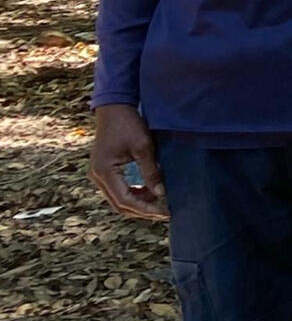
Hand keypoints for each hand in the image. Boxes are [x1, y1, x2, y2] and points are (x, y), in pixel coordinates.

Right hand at [90, 104, 168, 221]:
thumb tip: (161, 194)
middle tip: (164, 213)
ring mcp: (98, 173)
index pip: (125, 200)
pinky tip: (149, 192)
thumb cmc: (128, 124)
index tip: (166, 212)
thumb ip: (151, 172)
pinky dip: (132, 194)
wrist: (114, 108)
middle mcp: (96, 175)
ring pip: (117, 199)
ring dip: (138, 203)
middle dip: (142, 211)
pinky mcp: (103, 170)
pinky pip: (117, 190)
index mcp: (104, 171)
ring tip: (160, 202)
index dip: (146, 209)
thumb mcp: (144, 147)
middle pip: (119, 204)